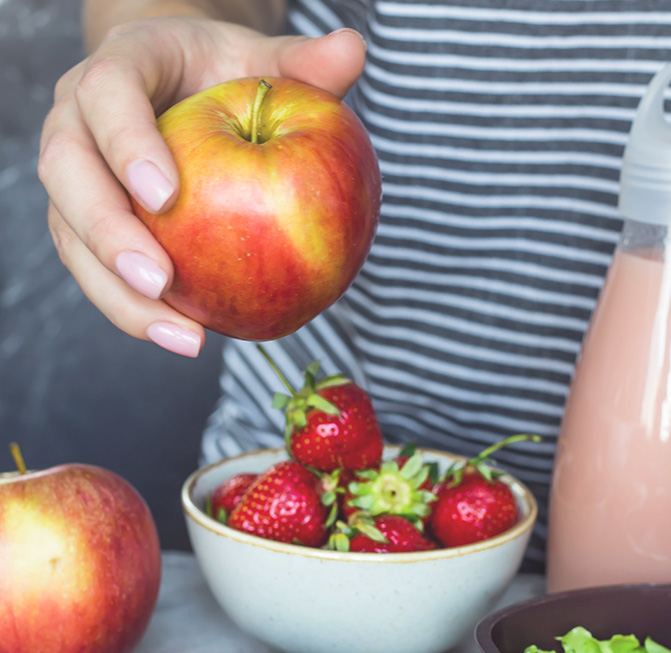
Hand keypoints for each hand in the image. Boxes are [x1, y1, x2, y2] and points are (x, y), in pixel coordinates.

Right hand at [38, 18, 365, 354]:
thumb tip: (354, 48)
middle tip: (161, 281)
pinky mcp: (88, 228)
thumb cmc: (218, 75)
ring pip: (72, 238)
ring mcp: (78, 180)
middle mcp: (80, 122)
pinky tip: (186, 336)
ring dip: (119, 296)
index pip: (107, 94)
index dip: (128, 143)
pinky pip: (99, 274)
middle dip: (109, 235)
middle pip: (67, 174)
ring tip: (182, 335)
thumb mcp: (257, 61)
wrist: (176, 90)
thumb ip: (299, 63)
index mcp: (119, 67)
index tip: (168, 194)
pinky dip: (138, 312)